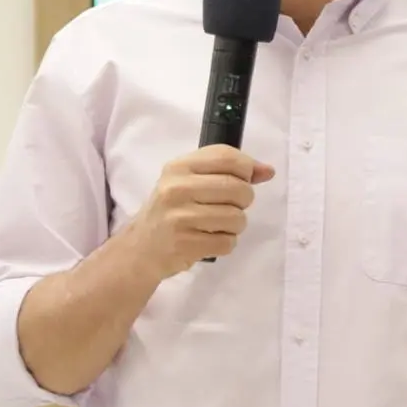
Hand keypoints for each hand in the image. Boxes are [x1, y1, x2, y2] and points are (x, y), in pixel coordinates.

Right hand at [140, 144, 274, 277]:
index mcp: (179, 167)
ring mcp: (180, 217)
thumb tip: (267, 171)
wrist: (140, 249)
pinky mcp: (185, 244)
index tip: (246, 178)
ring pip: (237, 218)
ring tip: (218, 225)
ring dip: (235, 225)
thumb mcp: (190, 181)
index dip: (246, 168)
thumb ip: (227, 171)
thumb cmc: (171, 209)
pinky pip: (228, 242)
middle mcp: (177, 188)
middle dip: (243, 201)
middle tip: (228, 206)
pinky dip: (226, 243)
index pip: (227, 157)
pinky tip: (209, 239)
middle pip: (238, 188)